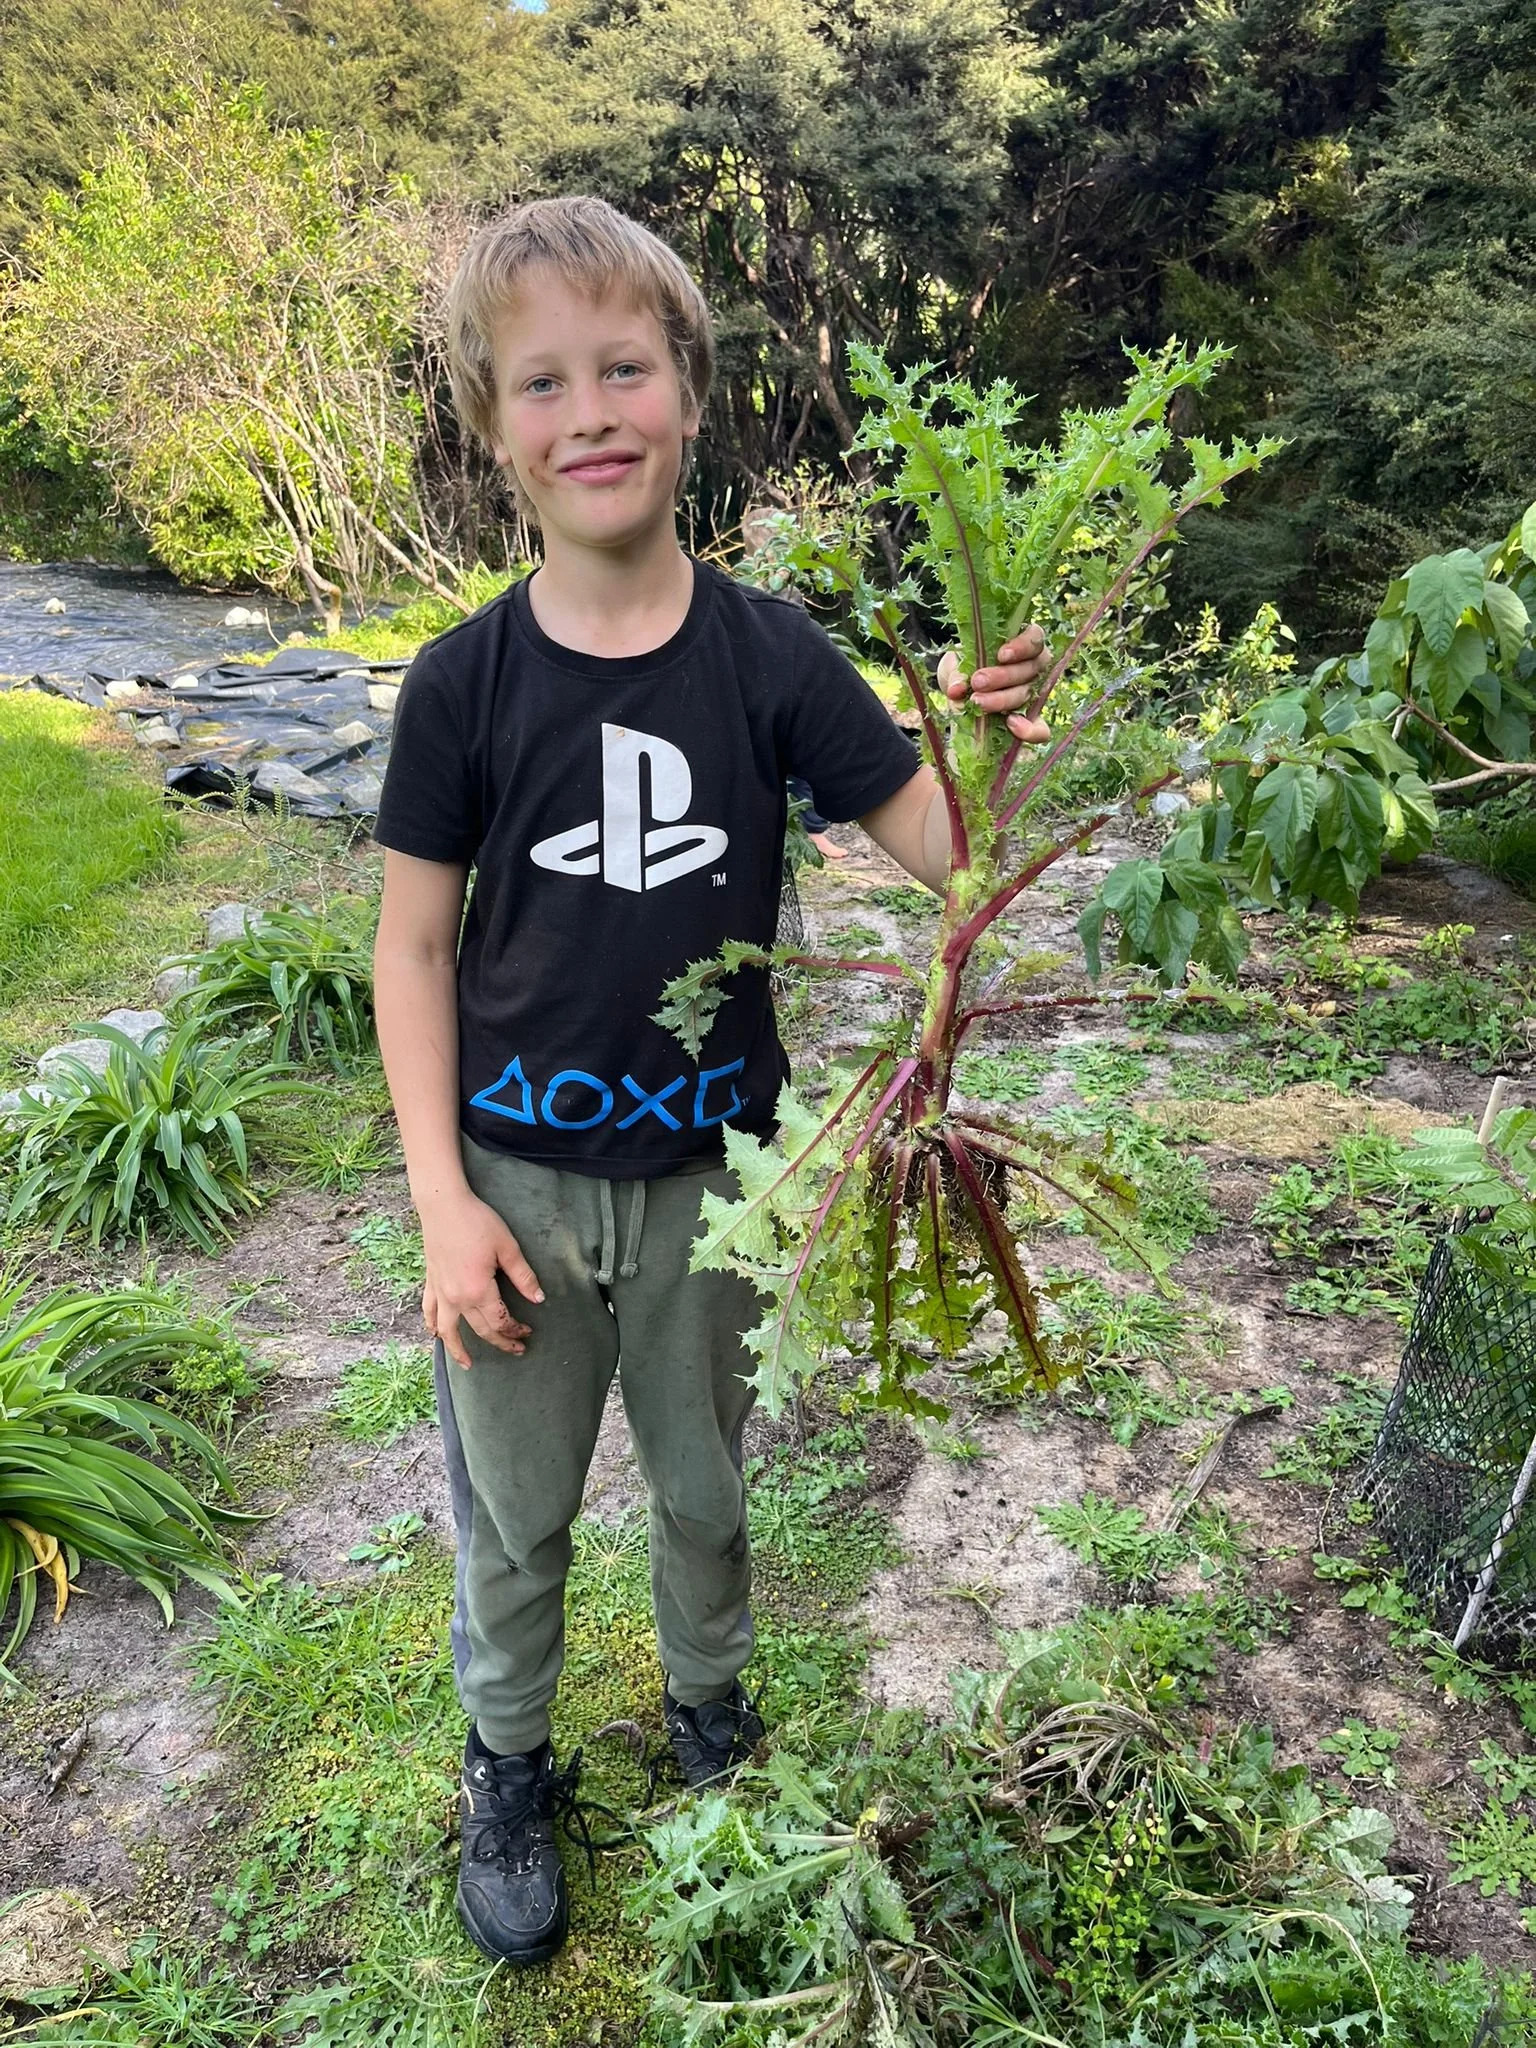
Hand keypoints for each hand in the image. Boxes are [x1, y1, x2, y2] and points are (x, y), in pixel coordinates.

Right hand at [420, 1189, 543, 1369]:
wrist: (443, 1205)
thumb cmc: (477, 1222)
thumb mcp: (507, 1247)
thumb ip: (523, 1276)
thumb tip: (538, 1298)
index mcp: (478, 1291)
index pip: (500, 1321)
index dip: (515, 1330)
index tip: (529, 1332)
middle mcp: (456, 1298)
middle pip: (480, 1329)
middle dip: (500, 1341)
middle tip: (516, 1349)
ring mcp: (441, 1292)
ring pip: (447, 1330)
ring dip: (457, 1349)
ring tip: (467, 1364)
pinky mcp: (431, 1282)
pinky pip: (429, 1311)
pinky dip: (433, 1326)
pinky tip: (436, 1334)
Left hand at [938, 623, 1051, 742]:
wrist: (959, 691)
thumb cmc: (963, 667)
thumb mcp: (955, 663)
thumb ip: (956, 672)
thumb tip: (956, 689)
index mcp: (1022, 642)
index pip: (1034, 639)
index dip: (1022, 646)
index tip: (1001, 655)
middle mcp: (1034, 666)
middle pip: (1028, 669)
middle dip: (1002, 676)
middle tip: (977, 682)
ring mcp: (1034, 693)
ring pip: (1026, 694)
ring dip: (1002, 699)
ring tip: (978, 702)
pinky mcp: (1032, 719)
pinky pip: (1040, 729)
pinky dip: (1030, 730)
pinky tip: (1011, 725)